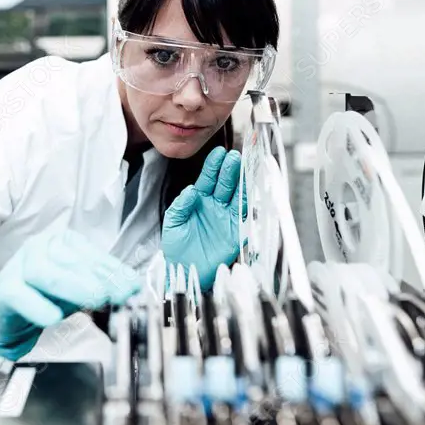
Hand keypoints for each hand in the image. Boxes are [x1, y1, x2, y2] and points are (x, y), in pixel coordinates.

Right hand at [0, 229, 140, 359]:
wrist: (3, 312)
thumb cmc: (43, 296)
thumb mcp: (78, 290)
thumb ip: (104, 286)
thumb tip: (133, 287)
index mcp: (61, 243)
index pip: (92, 254)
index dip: (114, 270)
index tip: (133, 286)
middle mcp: (39, 248)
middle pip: (69, 260)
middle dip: (98, 278)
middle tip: (119, 294)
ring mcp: (19, 267)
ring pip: (44, 272)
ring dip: (72, 286)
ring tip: (95, 300)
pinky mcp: (5, 290)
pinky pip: (20, 295)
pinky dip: (37, 306)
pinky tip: (52, 318)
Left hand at [161, 147, 241, 290]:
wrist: (185, 272)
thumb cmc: (177, 248)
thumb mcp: (173, 223)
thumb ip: (181, 205)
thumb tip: (192, 190)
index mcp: (200, 200)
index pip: (208, 178)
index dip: (214, 165)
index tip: (219, 152)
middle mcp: (215, 205)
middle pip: (226, 183)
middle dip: (230, 169)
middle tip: (235, 156)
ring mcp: (227, 217)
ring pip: (238, 195)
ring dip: (242, 182)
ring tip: (246, 168)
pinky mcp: (236, 232)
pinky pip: (245, 215)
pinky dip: (249, 203)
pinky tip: (252, 192)